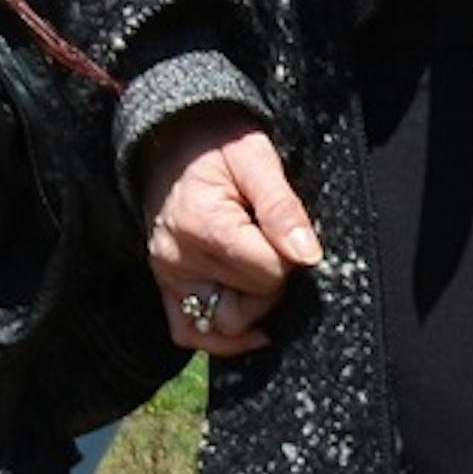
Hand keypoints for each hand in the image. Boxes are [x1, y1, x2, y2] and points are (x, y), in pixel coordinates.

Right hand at [131, 99, 321, 362]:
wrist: (173, 137)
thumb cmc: (220, 144)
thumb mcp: (258, 160)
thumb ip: (283, 209)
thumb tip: (308, 256)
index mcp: (203, 225)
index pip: (266, 274)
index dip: (289, 259)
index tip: (286, 232)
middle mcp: (178, 257)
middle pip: (248, 304)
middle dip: (272, 283)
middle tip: (272, 245)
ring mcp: (167, 274)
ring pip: (222, 326)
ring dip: (251, 308)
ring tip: (256, 272)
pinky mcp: (164, 284)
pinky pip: (189, 332)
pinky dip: (220, 336)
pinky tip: (248, 322)